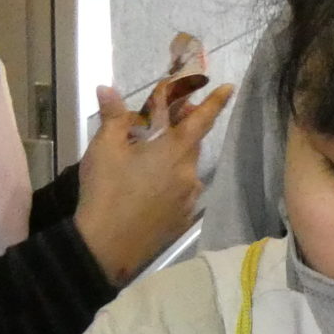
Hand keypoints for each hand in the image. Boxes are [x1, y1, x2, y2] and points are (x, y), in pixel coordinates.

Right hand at [73, 80, 230, 280]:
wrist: (107, 245)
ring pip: (186, 170)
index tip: (228, 89)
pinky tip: (147, 191)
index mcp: (174, 150)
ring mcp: (189, 199)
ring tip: (145, 164)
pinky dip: (170, 185)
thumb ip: (113, 116)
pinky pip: (181, 194)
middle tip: (162, 126)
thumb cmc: (106, 190)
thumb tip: (107, 89)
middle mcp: (190, 173)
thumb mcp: (104, 149)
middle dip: (181, 132)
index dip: (215, 102)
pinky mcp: (183, 220)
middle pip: (191, 144)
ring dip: (172, 161)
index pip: (202, 119)